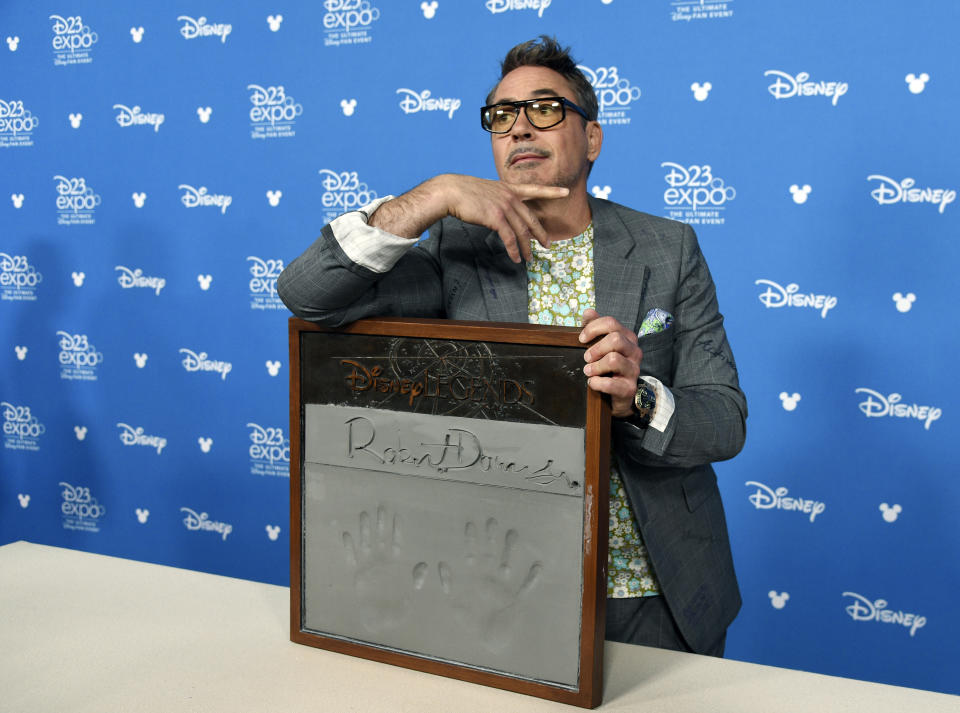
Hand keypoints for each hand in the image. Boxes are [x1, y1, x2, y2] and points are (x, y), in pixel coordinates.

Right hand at [370, 174, 567, 262]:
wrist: (450, 191)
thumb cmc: (463, 192)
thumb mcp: (485, 191)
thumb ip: (497, 200)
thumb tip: (501, 213)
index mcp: (508, 188)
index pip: (534, 190)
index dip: (551, 191)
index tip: (565, 192)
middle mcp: (509, 196)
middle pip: (531, 218)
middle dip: (540, 234)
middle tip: (547, 245)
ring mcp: (504, 206)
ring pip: (522, 231)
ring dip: (526, 247)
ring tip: (529, 258)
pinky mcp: (496, 218)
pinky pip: (509, 238)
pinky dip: (513, 250)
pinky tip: (515, 258)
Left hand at [579, 308, 641, 417]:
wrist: (619, 395)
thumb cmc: (609, 367)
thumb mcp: (602, 345)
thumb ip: (595, 328)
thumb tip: (588, 312)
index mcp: (627, 338)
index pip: (612, 323)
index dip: (593, 328)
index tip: (581, 339)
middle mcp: (634, 352)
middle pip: (616, 339)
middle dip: (596, 348)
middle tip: (586, 357)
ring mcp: (634, 370)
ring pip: (614, 360)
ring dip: (595, 366)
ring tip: (588, 371)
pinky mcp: (629, 388)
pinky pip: (611, 384)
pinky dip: (597, 383)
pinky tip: (592, 383)